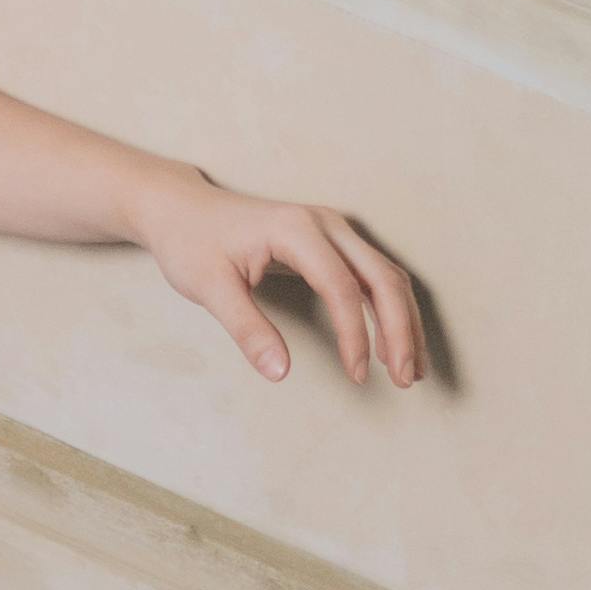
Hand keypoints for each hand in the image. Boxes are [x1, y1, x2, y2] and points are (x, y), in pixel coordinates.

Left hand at [135, 169, 427, 387]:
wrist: (181, 209)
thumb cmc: (191, 242)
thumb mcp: (209, 288)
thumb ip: (247, 329)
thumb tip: (280, 372)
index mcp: (296, 230)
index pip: (342, 287)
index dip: (355, 335)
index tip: (355, 375)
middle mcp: (325, 224)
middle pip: (383, 277)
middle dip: (400, 331)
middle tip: (405, 380)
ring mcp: (332, 230)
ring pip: (387, 276)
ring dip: (403, 323)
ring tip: (409, 371)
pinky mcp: (331, 242)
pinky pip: (374, 275)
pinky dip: (390, 310)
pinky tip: (393, 345)